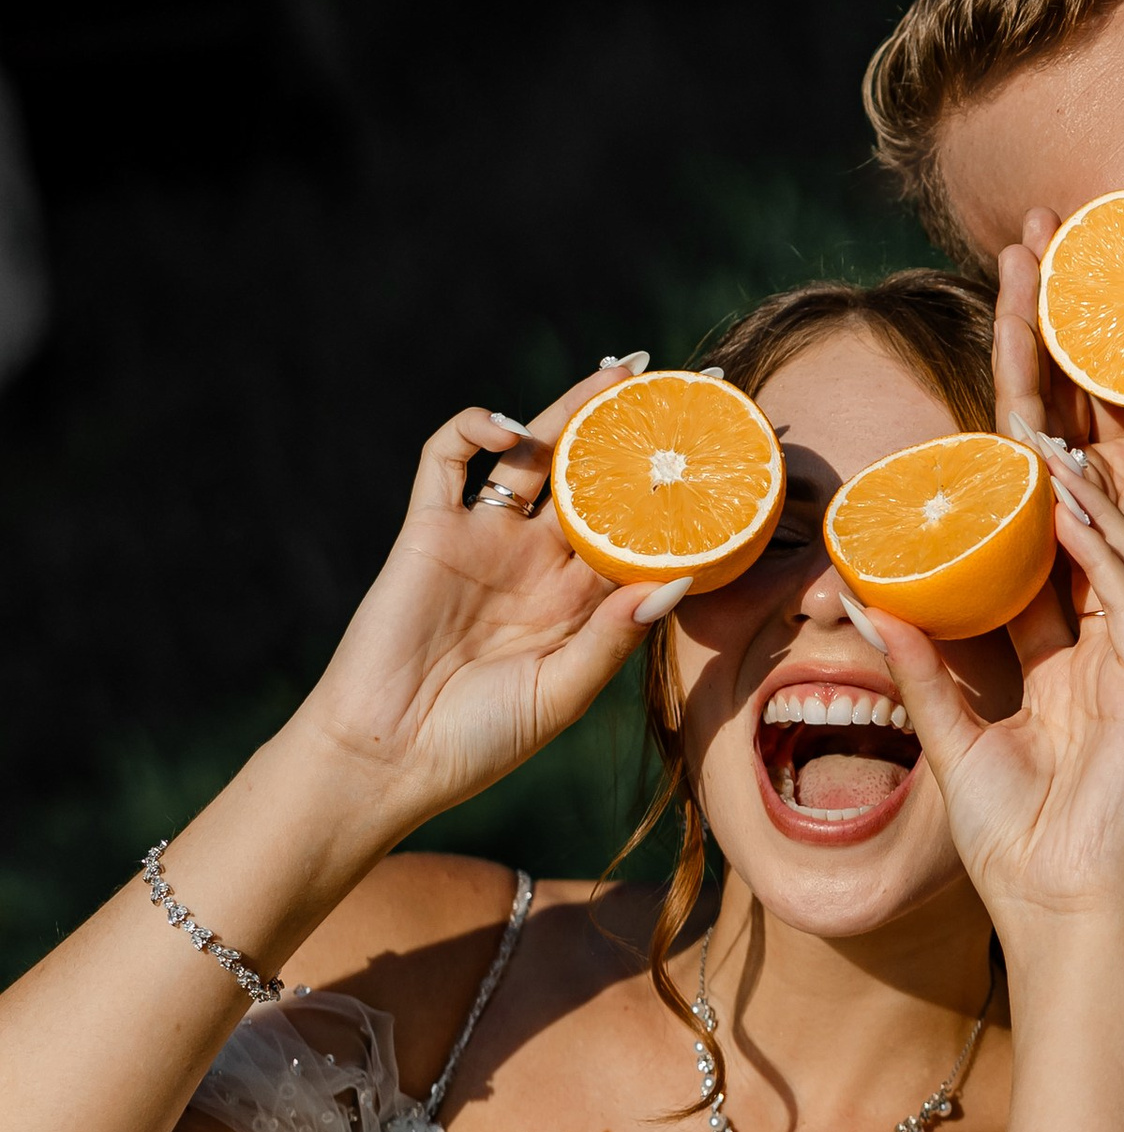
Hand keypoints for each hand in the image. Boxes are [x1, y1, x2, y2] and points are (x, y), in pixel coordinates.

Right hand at [288, 364, 670, 837]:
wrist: (389, 758)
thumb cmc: (480, 741)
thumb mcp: (562, 693)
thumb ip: (613, 637)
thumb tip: (680, 577)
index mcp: (578, 602)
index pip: (636, 531)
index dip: (675, 496)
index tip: (725, 459)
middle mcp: (536, 561)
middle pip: (592, 477)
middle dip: (630, 430)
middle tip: (682, 383)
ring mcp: (483, 540)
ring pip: (534, 453)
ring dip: (570, 408)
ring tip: (619, 373)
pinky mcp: (428, 531)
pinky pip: (447, 460)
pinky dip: (475, 428)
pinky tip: (514, 430)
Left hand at [870, 476, 1123, 951]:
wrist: (1057, 908)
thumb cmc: (1012, 843)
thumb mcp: (953, 740)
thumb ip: (922, 675)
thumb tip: (869, 608)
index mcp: (1058, 678)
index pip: (1039, 586)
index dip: (1016, 532)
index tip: (981, 479)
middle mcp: (1098, 667)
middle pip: (1081, 563)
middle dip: (1056, 500)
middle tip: (1018, 437)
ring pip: (1114, 568)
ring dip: (1083, 509)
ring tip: (1044, 452)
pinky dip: (1103, 556)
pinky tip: (1070, 514)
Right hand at [993, 243, 1123, 807]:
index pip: (1118, 368)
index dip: (1104, 306)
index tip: (1098, 238)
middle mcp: (1109, 478)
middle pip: (1066, 372)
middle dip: (1048, 297)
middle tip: (1038, 223)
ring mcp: (1083, 503)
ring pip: (1039, 400)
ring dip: (1022, 328)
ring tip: (1016, 257)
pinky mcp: (1070, 532)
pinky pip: (1035, 458)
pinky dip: (1023, 398)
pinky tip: (1014, 337)